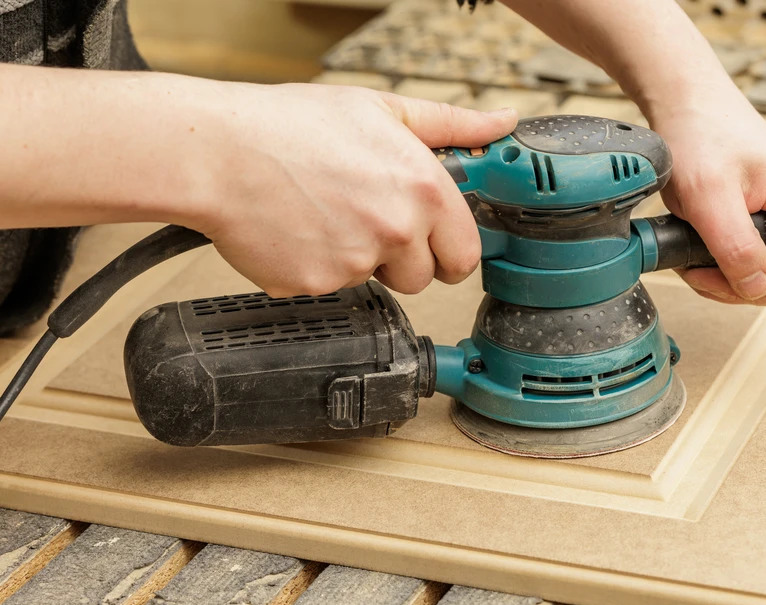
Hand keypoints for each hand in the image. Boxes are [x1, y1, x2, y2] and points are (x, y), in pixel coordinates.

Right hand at [187, 83, 516, 296]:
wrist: (217, 153)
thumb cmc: (292, 125)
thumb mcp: (382, 109)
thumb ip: (452, 123)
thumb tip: (502, 123)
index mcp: (423, 189)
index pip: (465, 254)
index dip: (448, 249)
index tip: (433, 242)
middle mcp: (396, 231)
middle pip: (422, 277)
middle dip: (402, 258)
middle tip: (366, 219)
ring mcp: (355, 263)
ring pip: (374, 282)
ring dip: (358, 260)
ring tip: (325, 214)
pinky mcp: (316, 285)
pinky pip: (330, 290)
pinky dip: (317, 267)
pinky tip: (298, 230)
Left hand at [651, 89, 765, 304]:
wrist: (687, 104)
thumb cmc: (700, 135)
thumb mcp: (709, 195)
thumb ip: (735, 247)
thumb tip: (757, 289)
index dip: (742, 288)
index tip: (699, 269)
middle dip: (728, 281)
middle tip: (690, 259)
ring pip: (759, 274)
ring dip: (720, 270)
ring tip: (691, 241)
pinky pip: (748, 257)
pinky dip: (718, 257)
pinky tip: (698, 237)